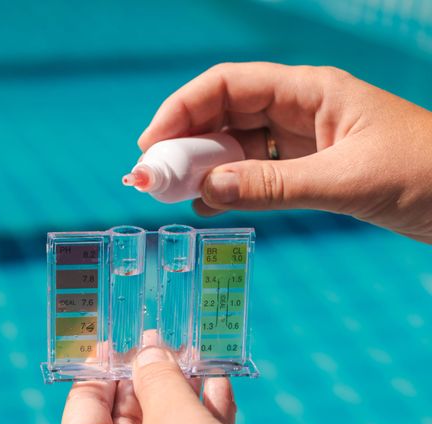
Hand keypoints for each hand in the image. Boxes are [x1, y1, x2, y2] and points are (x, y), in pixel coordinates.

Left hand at [59, 332, 291, 423]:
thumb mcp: (176, 423)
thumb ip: (158, 380)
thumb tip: (147, 352)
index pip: (82, 409)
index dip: (99, 370)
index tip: (116, 338)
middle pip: (123, 418)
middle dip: (146, 376)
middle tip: (163, 338)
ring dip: (179, 392)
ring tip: (194, 352)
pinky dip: (203, 417)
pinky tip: (219, 384)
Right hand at [138, 62, 431, 243]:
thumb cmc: (428, 173)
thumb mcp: (347, 180)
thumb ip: (274, 186)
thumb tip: (205, 192)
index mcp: (310, 90)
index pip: (228, 85)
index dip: (182, 109)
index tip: (151, 144)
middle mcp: (299, 109)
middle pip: (223, 115)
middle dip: (184, 143)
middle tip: (152, 179)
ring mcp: (302, 140)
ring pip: (234, 146)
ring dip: (201, 169)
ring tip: (172, 195)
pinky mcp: (308, 169)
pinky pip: (254, 173)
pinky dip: (227, 188)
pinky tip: (206, 205)